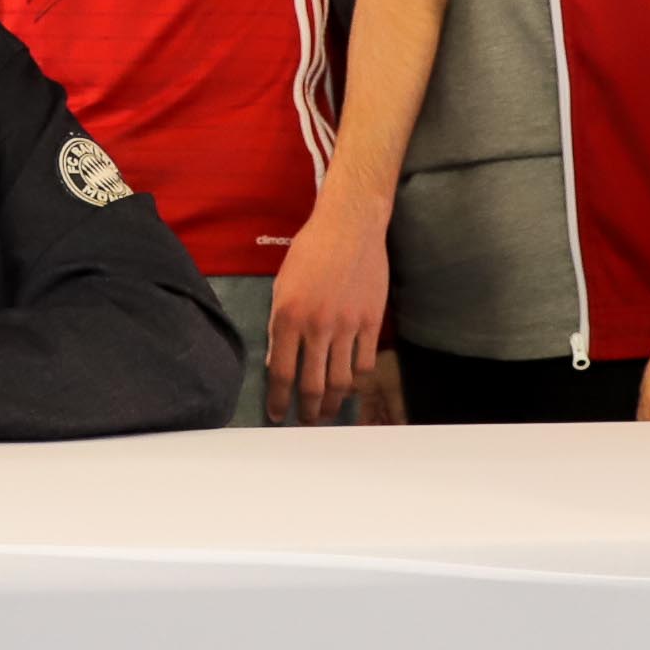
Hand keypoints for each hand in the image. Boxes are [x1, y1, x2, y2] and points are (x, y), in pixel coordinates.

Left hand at [262, 209, 387, 424]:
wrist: (349, 227)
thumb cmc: (309, 252)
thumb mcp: (282, 286)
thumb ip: (280, 327)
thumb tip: (278, 363)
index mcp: (287, 316)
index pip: (281, 373)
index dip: (279, 401)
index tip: (277, 416)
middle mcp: (317, 326)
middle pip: (312, 385)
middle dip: (307, 412)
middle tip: (305, 423)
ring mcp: (347, 326)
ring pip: (340, 381)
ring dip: (332, 404)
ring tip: (327, 414)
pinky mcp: (372, 322)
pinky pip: (365, 364)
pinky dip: (357, 382)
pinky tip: (350, 387)